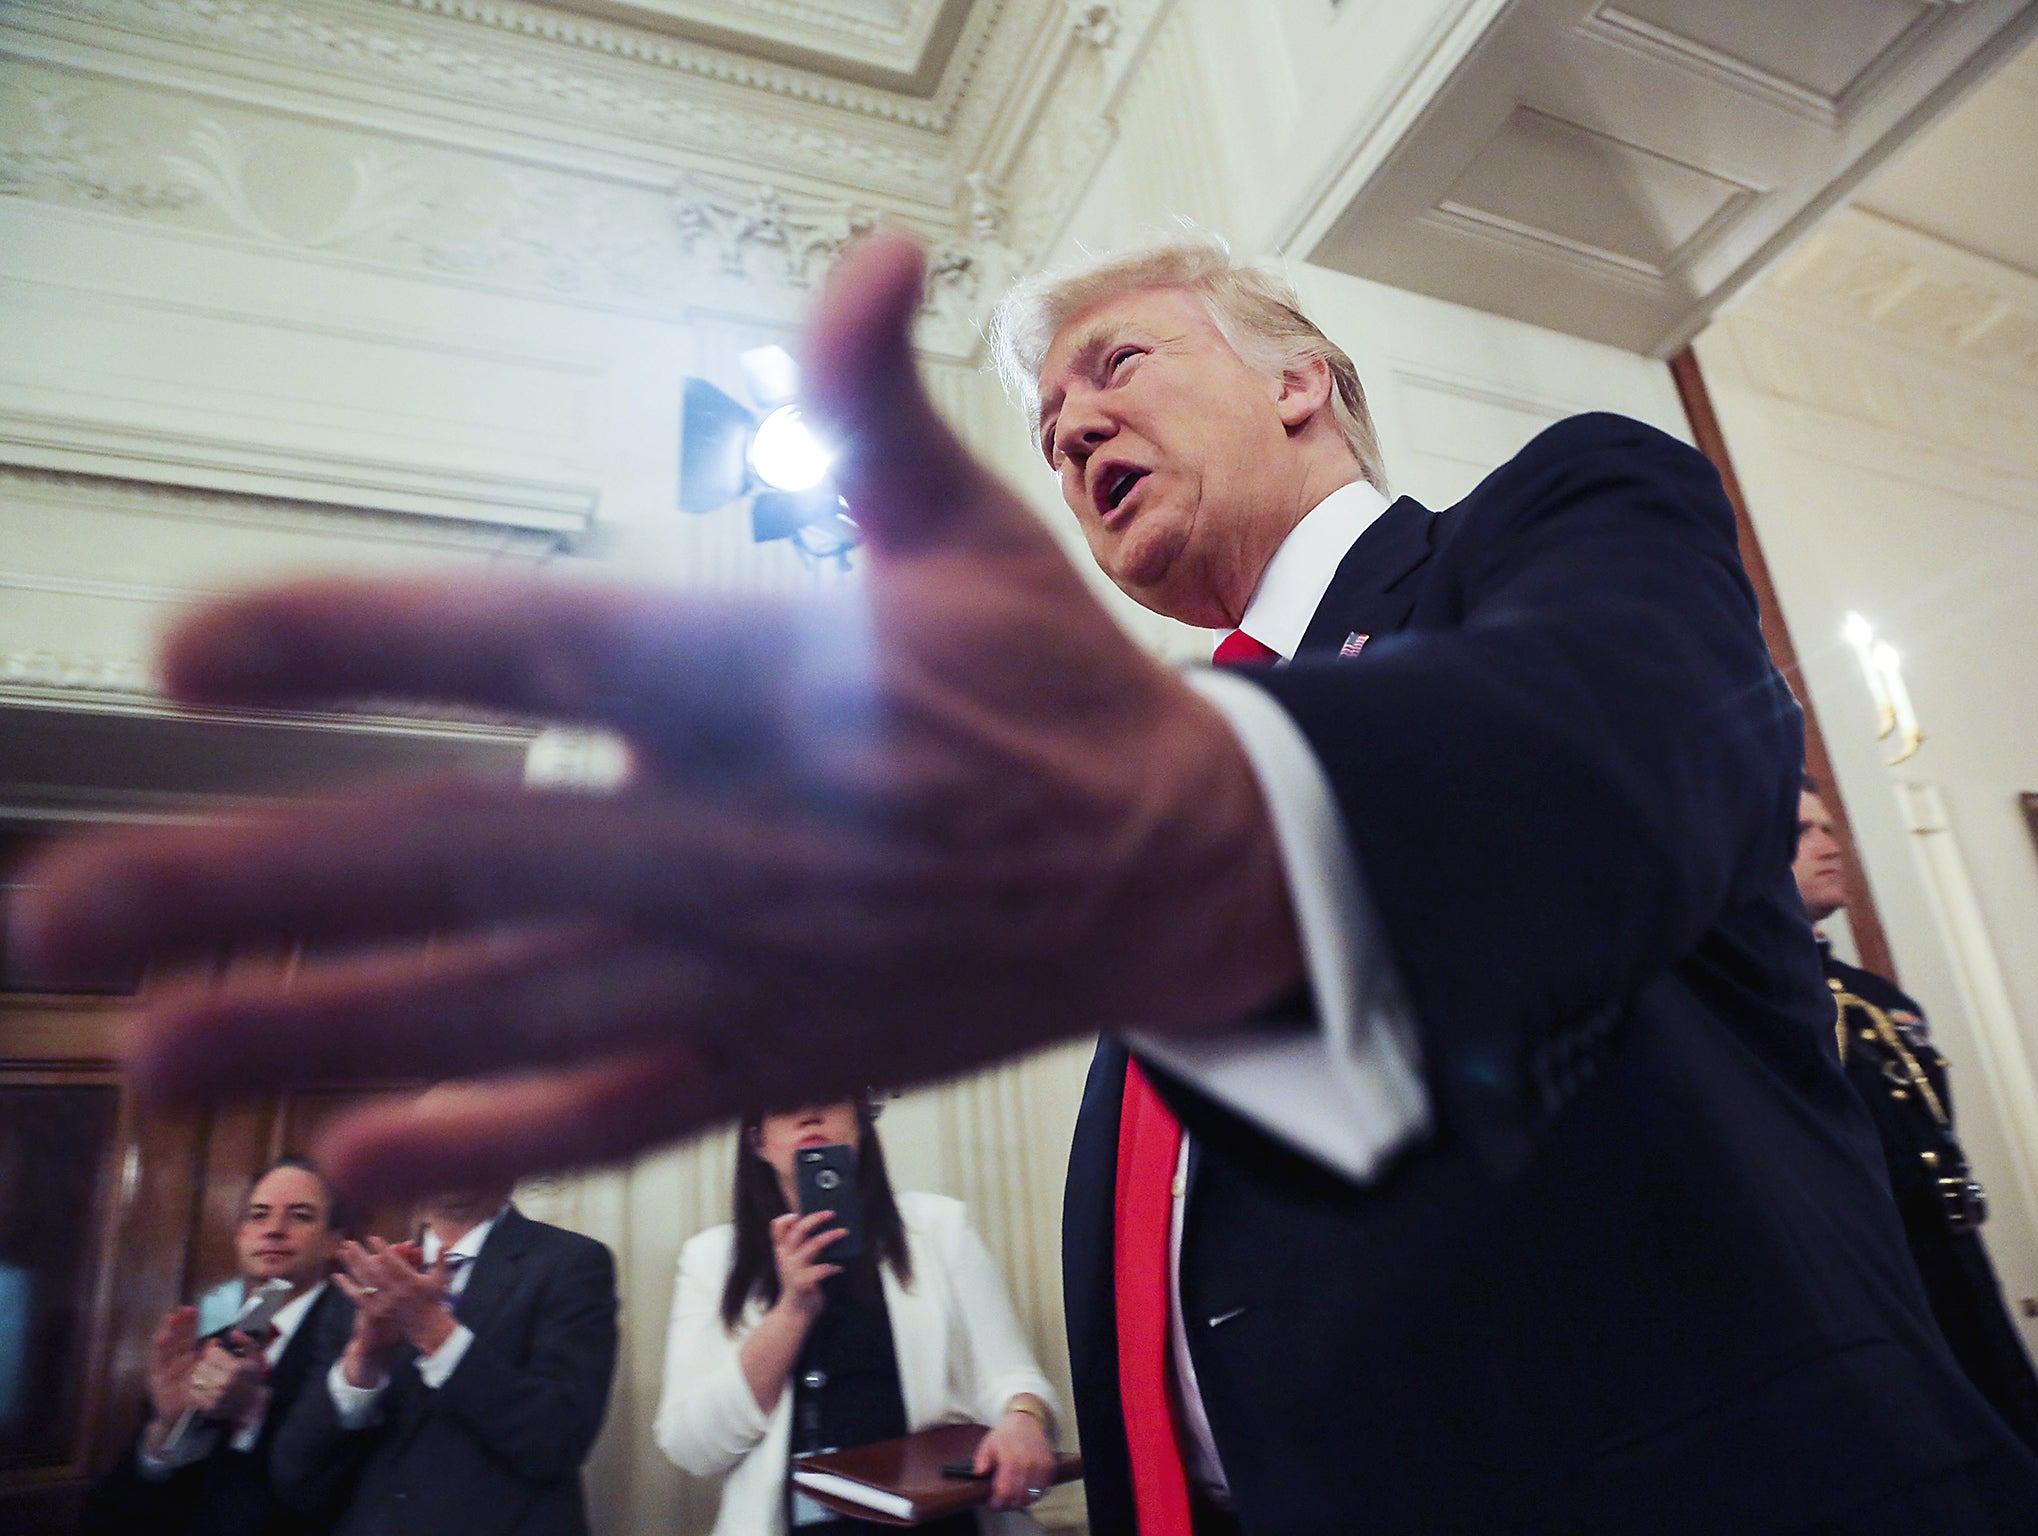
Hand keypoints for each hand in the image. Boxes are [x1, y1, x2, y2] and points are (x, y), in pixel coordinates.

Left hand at [14, 232, 1300, 1198]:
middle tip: (64, 913)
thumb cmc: (1059, 692)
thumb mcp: (977, 530)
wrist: (1176, 873)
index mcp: (773, 675)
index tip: (192, 647)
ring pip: (505, 1008)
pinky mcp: (780, 1061)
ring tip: (143, 1052)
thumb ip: (877, 408)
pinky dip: (486, 1150)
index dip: (358, 638)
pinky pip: (614, 1117)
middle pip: (464, 855)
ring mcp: (752, 967)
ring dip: (316, 1032)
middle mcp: (738, 831)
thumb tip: (869, 259)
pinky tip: (352, 1165)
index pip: (535, 642)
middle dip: (252, 883)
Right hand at [144, 1307, 201, 1426]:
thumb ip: (212, 1358)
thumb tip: (214, 1341)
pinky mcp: (158, 1379)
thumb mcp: (211, 1376)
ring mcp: (166, 1369)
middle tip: (181, 1310)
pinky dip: (159, 1350)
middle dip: (179, 1324)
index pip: (189, 1337)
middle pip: (178, 1339)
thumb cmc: (198, 1397)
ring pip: (167, 1348)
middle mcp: (177, 1361)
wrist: (184, 1420)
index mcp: (190, 1358)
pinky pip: (159, 1363)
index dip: (190, 1324)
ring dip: (168, 1333)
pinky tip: (161, 1337)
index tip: (191, 1309)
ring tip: (169, 1319)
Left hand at [186, 1338, 267, 1423]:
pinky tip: (204, 1385)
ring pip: (194, 1378)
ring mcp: (216, 1396)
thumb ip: (246, 1342)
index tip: (215, 1348)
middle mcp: (225, 1382)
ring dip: (199, 1373)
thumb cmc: (253, 1379)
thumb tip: (233, 1332)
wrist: (253, 1405)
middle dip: (205, 1361)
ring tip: (208, 1373)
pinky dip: (195, 1387)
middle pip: (201, 1365)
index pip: (211, 1352)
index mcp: (236, 1368)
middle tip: (211, 1362)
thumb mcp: (255, 1357)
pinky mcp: (208, 1407)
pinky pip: (193, 1392)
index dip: (212, 1348)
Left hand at [333, 1238, 456, 1374]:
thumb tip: (442, 1243)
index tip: (372, 1238)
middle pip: (373, 1270)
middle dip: (360, 1255)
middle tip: (350, 1243)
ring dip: (352, 1265)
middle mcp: (396, 1292)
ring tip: (343, 1252)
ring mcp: (384, 1303)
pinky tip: (337, 1276)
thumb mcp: (441, 1278)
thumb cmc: (433, 1299)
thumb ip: (442, 1260)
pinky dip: (346, 1286)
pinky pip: (357, 1297)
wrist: (425, 1326)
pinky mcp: (375, 1311)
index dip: (381, 1249)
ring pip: (364, 1281)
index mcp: (411, 1282)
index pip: (393, 1262)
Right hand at [768, 1210, 845, 1320]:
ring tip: (844, 1232)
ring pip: (813, 1245)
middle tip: (832, 1212)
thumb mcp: (797, 1264)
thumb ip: (805, 1247)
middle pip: (799, 1230)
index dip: (787, 1217)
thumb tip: (829, 1226)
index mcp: (781, 1251)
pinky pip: (822, 1269)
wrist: (794, 1314)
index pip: (777, 1227)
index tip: (800, 1213)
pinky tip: (839, 1268)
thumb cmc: (801, 1284)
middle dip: (817, 1218)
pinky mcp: (803, 1283)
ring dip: (831, 1236)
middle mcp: (785, 1258)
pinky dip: (833, 1267)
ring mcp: (793, 1270)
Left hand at [974, 1403, 1056, 1511]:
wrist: (1028, 1420)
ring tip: (1013, 1499)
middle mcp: (1028, 1464)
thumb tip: (979, 1473)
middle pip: (1018, 1497)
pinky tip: (1026, 1493)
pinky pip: (1044, 1490)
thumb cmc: (1006, 1434)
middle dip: (1008, 1504)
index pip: (1005, 1491)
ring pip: (1032, 1496)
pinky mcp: (1050, 1467)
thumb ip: (981, 1459)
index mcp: (1011, 1459)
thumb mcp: (988, 1443)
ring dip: (1022, 1501)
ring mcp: (1041, 1466)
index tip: (993, 1505)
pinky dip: (1035, 1495)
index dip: (998, 1503)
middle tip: (1002, 1504)